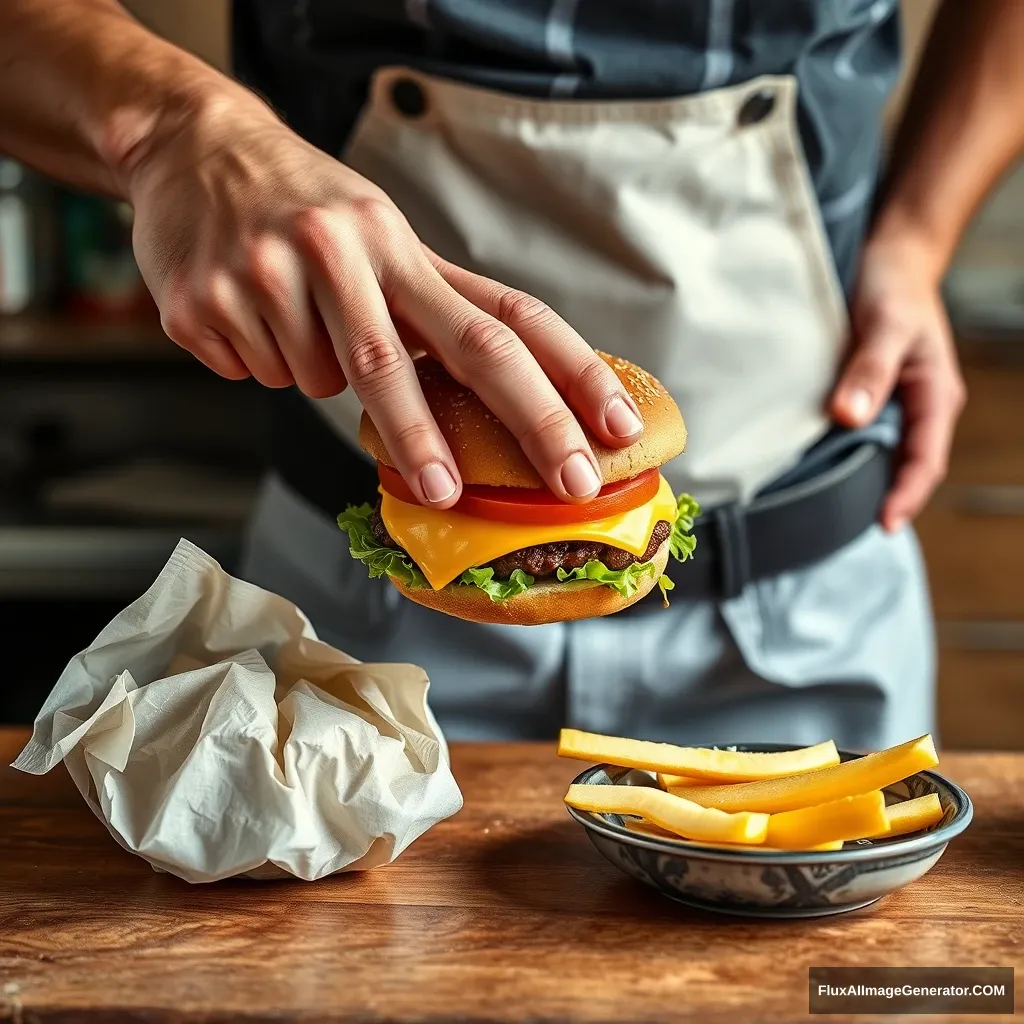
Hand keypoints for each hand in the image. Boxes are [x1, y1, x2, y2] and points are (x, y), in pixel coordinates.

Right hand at [121, 91, 644, 508]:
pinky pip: (256, 373)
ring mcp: (269, 275)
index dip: (568, 381)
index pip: (505, 323)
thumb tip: (496, 403)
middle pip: (402, 365)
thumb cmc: (309, 206)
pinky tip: (247, 310)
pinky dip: (262, 361)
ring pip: (316, 382)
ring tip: (292, 309)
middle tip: (456, 495)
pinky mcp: (207, 304)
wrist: (192, 145)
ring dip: (315, 371)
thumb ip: (436, 312)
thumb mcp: (384, 236)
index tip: (612, 433)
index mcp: (401, 247)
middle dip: (432, 440)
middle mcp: (342, 252)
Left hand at [830, 234, 966, 531]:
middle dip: (882, 498)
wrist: (890, 255)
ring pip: (882, 452)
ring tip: (824, 507)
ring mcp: (894, 401)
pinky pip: (861, 432)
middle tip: (842, 529)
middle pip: (905, 466)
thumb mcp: (885, 325)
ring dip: (862, 478)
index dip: (906, 496)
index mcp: (933, 396)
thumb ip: (869, 371)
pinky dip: (843, 451)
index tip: (882, 524)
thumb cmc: (894, 287)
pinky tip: (813, 462)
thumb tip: (848, 417)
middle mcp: (917, 405)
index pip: (925, 461)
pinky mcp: (869, 392)